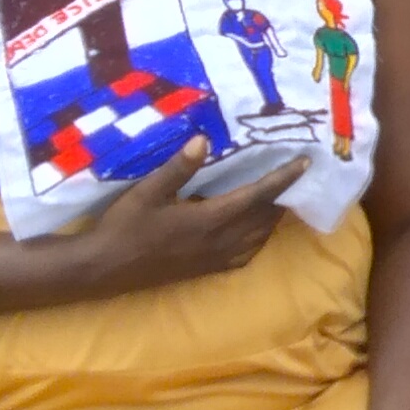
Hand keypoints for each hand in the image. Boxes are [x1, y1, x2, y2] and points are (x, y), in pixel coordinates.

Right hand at [78, 137, 297, 292]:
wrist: (105, 269)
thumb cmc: (124, 226)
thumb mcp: (147, 191)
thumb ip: (179, 167)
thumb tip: (205, 139)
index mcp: (209, 220)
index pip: (258, 196)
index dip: (283, 179)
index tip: (305, 162)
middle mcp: (220, 242)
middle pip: (265, 218)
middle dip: (283, 197)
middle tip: (296, 175)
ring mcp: (214, 260)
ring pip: (258, 238)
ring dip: (272, 218)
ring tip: (279, 197)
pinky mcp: (206, 271)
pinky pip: (245, 255)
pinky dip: (258, 239)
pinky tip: (253, 229)